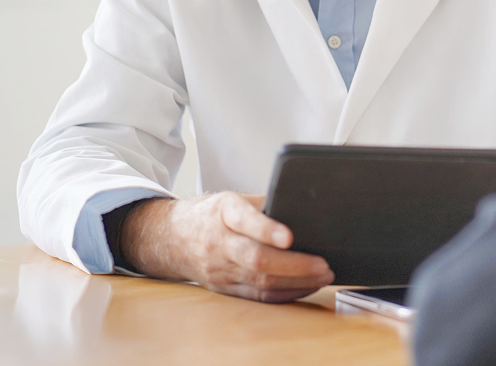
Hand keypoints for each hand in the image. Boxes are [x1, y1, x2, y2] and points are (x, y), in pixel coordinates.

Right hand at [120, 192, 333, 302]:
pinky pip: (257, 296)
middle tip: (323, 264)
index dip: (267, 229)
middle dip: (295, 265)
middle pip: (257, 259)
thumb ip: (264, 205)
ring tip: (323, 276)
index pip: (245, 221)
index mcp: (223, 213)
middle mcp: (219, 243)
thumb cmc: (211, 214)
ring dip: (297, 282)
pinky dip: (284, 293)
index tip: (289, 237)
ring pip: (260, 281)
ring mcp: (220, 269)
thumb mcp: (233, 198)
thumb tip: (304, 212)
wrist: (171, 238)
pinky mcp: (224, 288)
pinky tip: (305, 287)